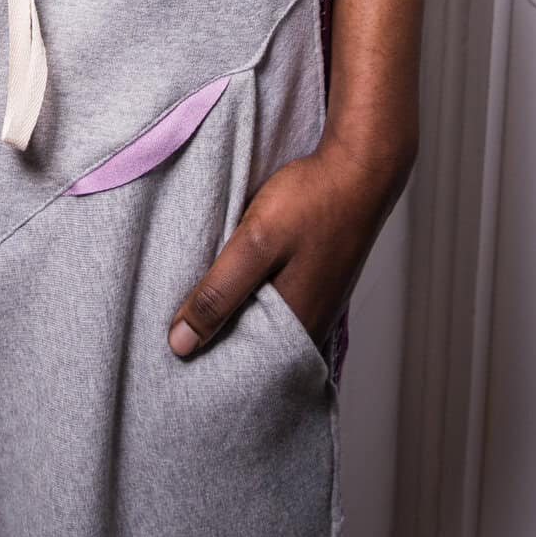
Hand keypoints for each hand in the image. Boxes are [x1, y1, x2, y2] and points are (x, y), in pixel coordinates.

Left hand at [167, 132, 410, 359]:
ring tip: (197, 307)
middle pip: (254, 348)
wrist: (360, 166)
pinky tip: (236, 281)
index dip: (208, 363)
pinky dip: (254, 297)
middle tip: (178, 331)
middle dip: (218, 340)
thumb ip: (219, 292)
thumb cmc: (313, 200)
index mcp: (297, 327)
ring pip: (265, 323)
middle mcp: (311, 324)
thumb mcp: (255, 242)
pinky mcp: (316, 281)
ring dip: (236, 315)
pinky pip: (278, 302)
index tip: (175, 355)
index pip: (244, 369)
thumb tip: (181, 343)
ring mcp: (317, 302)